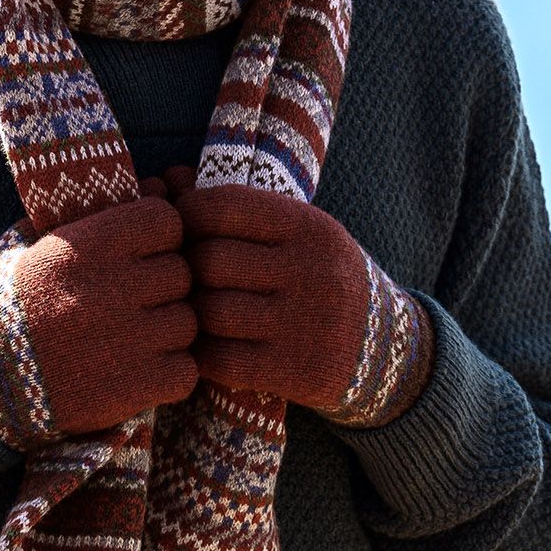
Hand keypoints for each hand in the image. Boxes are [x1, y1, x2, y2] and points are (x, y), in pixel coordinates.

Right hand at [0, 182, 197, 447]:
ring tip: (130, 340)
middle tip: (131, 304)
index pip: (167, 221)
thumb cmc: (10, 303)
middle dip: (162, 289)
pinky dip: (169, 374)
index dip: (159, 238)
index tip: (139, 256)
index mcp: (87, 244)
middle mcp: (110, 286)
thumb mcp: (39, 242)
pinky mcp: (133, 387)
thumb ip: (102, 211)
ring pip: (188, 324)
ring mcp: (126, 339)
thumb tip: (164, 183)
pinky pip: (186, 372)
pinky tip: (138, 372)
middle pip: (181, 274)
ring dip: (167, 333)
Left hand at [163, 170, 433, 427]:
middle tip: (184, 279)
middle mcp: (311, 271)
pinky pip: (221, 361)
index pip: (221, 207)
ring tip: (195, 313)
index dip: (186, 217)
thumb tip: (166, 178)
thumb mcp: (297, 232)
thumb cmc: (318, 277)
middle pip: (209, 262)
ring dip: (192, 315)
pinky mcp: (297, 372)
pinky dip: (202, 355)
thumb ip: (237, 208)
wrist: (383, 347)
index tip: (182, 232)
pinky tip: (209, 347)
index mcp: (309, 227)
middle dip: (187, 270)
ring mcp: (306, 324)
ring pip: (210, 313)